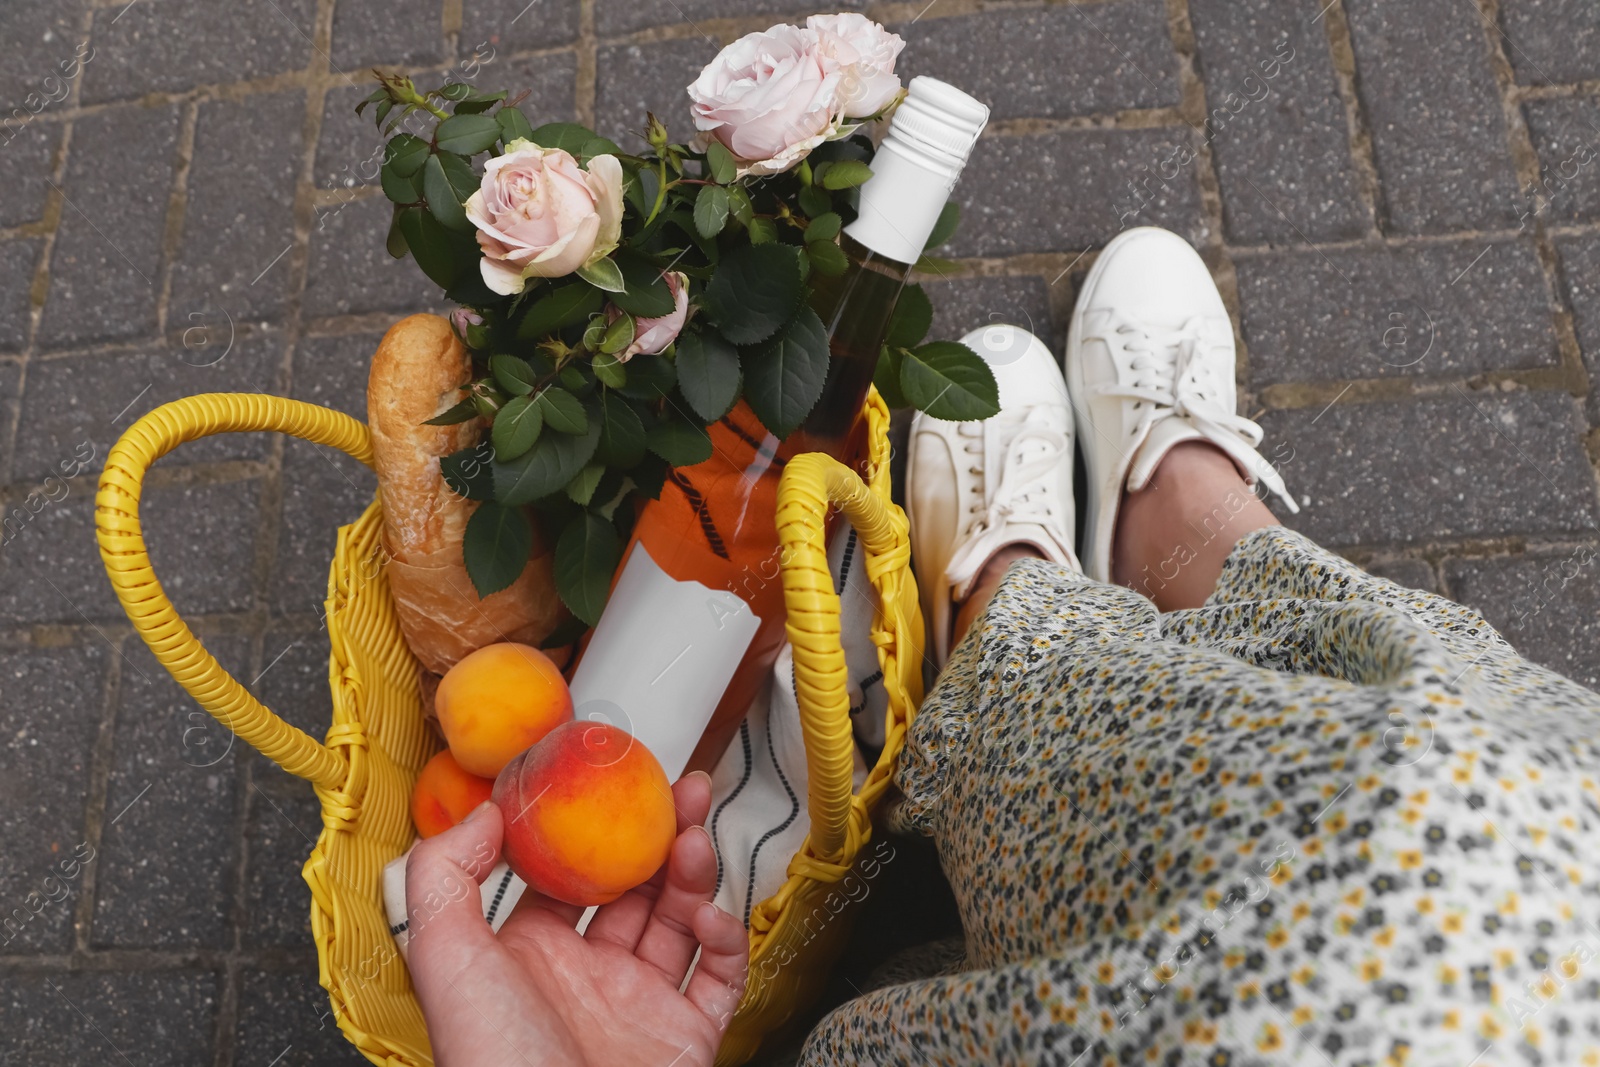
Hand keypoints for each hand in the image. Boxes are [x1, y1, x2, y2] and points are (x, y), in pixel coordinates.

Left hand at [405, 771, 748, 1066]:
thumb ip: (445, 877)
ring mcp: (640, 1007)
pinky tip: (711, 913)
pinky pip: (718, 976)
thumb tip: (486, 810)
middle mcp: (585, 978)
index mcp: (526, 958)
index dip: (591, 825)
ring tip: (697, 837)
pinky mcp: (687, 1039)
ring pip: (680, 919)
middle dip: (660, 833)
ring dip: (694, 872)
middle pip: (633, 886)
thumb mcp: (445, 963)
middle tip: (684, 789)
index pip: (565, 873)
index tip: (615, 781)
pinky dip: (725, 938)